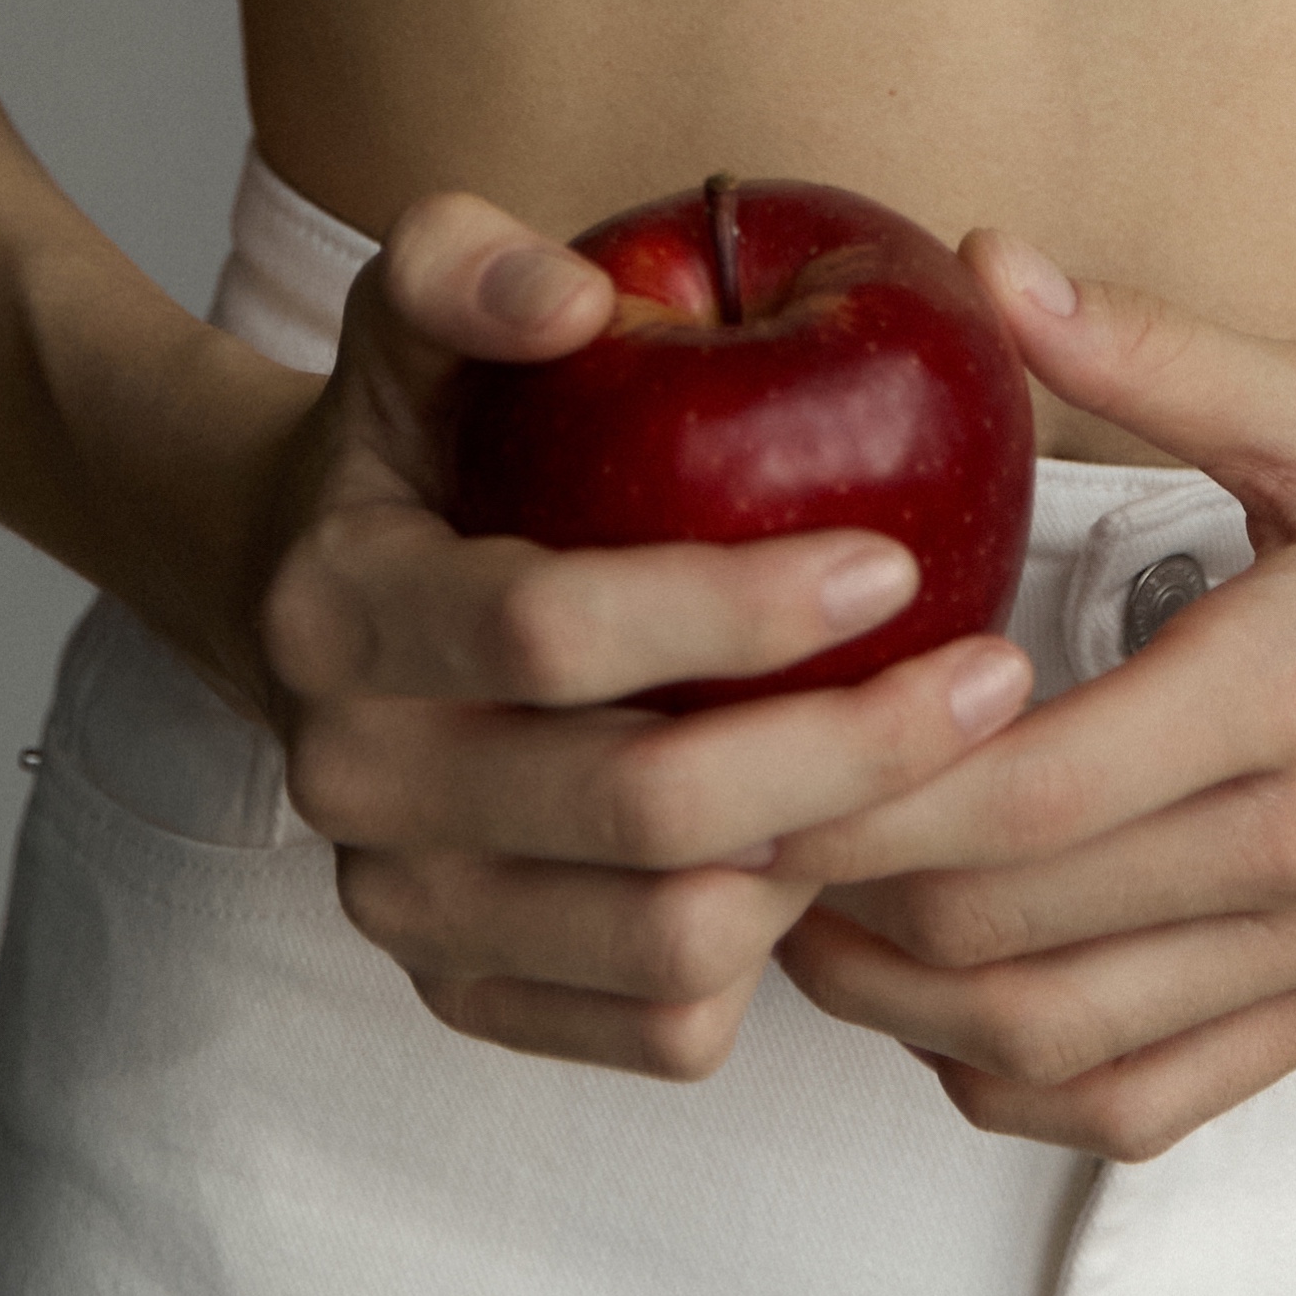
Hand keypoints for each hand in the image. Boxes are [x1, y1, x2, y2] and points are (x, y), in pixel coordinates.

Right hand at [243, 190, 1037, 1081]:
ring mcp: (404, 912)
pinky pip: (658, 1030)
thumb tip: (582, 297)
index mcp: (338, 612)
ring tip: (933, 759)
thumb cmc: (415, 432)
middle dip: (845, 751)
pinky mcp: (468, 996)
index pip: (554, 632)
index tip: (895, 561)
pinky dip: (773, 959)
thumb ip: (473, 264)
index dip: (736, 606)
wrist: (301, 592)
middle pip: (638, 812)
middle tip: (993, 678)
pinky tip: (841, 846)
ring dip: (829, 860)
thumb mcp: (415, 308)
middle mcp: (352, 784)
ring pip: (667, 945)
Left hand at [765, 240, 1295, 1159]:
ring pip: (1060, 1049)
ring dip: (905, 1009)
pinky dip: (1028, 1078)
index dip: (853, 797)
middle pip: (1004, 939)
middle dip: (835, 904)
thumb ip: (1157, 351)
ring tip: (803, 910)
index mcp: (1294, 691)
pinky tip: (954, 1005)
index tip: (742, 743)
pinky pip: (1159, 1098)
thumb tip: (989, 262)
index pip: (1015, 801)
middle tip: (720, 827)